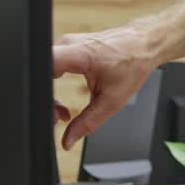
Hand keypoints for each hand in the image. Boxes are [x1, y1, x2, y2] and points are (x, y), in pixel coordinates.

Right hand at [52, 26, 157, 149]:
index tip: (50, 111)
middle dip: (47, 101)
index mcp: (76, 53)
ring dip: (51, 95)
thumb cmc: (133, 63)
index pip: (40, 67)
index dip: (38, 92)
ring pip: (45, 72)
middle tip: (61, 118)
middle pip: (40, 75)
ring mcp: (67, 44)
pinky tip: (65, 100)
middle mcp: (67, 45)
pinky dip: (55, 86)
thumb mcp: (112, 100)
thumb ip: (87, 122)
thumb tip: (68, 140)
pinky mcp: (69, 47)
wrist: (145, 44)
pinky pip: (52, 68)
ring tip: (65, 112)